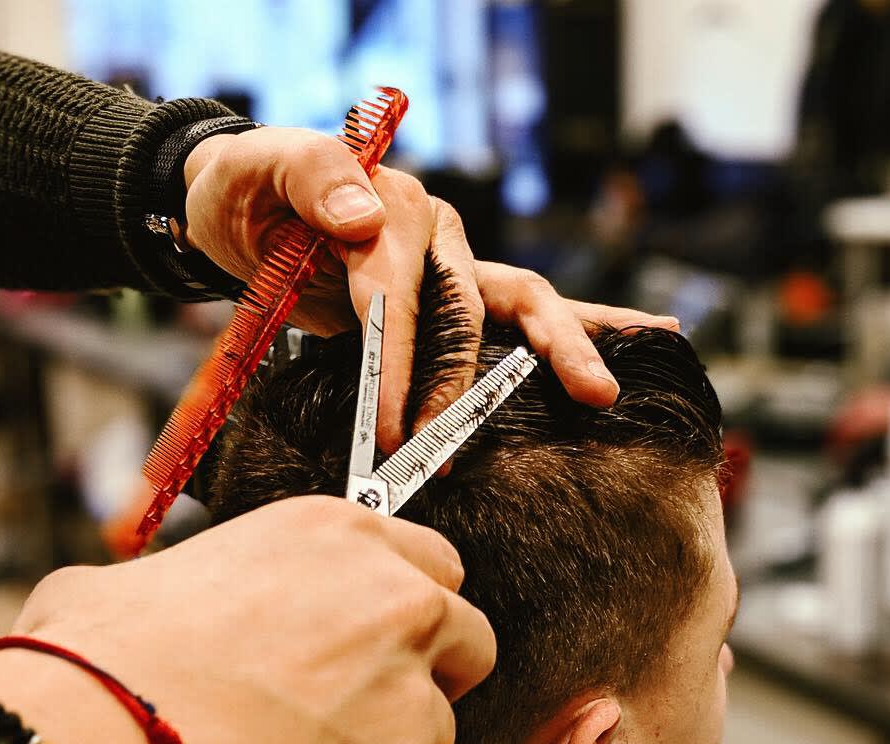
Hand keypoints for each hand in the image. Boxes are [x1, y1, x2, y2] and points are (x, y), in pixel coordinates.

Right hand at [0, 497, 493, 743]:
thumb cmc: (99, 671)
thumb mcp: (138, 581)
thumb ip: (192, 581)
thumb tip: (162, 600)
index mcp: (336, 537)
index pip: (433, 563)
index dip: (407, 607)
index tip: (380, 637)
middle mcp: (392, 604)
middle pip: (467, 635)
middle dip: (431, 669)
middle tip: (366, 702)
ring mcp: (408, 694)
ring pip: (447, 722)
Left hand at [181, 127, 679, 450]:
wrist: (245, 209)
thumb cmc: (250, 196)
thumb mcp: (260, 169)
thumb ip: (312, 178)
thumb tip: (366, 221)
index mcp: (397, 205)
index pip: (403, 290)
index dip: (398, 362)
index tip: (390, 428)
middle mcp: (440, 238)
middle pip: (492, 301)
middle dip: (497, 372)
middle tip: (503, 427)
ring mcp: (455, 268)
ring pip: (528, 308)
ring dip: (566, 353)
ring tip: (606, 390)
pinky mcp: (457, 300)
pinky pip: (523, 319)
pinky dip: (579, 331)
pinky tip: (644, 340)